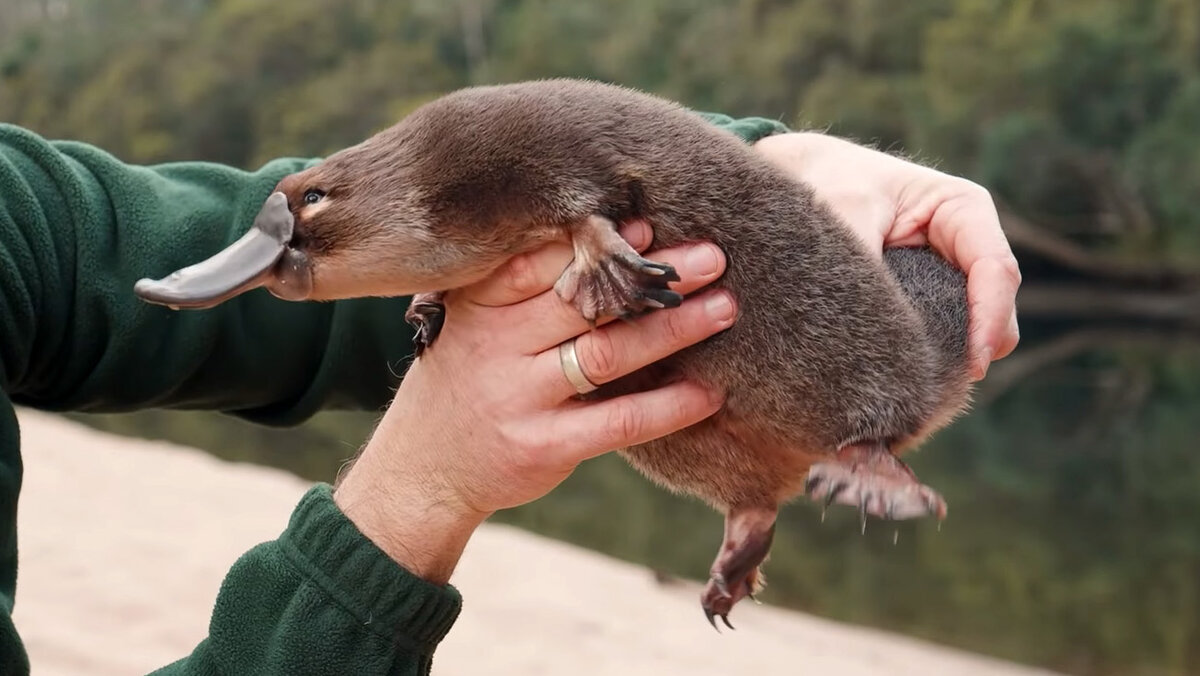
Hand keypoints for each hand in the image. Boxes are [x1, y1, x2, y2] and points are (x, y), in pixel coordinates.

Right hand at [333, 222, 733, 582]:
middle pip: (585, 301)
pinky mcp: (543, 447)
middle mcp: (496, 346)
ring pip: (608, 354)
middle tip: (713, 255)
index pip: (542, 260)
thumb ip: (524, 288)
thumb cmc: (465, 381)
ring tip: (725, 308)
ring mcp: (519, 399)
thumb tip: (615, 238)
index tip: (649, 222)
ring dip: (672, 329)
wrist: (422, 472)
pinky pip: (617, 421)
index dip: (597, 241)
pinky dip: (668, 406)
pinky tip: (710, 392)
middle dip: (652, 276)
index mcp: (480, 305)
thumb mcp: (474, 324)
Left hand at [754, 132, 1021, 379]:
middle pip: (994, 309)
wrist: (800, 177)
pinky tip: (895, 375)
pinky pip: (941, 337)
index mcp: (962, 208)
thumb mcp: (843, 214)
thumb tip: (880, 333)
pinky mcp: (926, 300)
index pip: (996, 270)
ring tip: (909, 386)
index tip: (973, 366)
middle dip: (975, 351)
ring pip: (971, 330)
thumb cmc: (826, 183)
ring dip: (950, 359)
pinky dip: (926, 358)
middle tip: (933, 389)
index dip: (990, 321)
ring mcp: (950, 274)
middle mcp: (966, 243)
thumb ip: (865, 265)